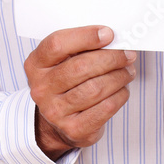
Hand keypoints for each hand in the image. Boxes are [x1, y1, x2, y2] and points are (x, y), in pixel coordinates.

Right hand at [24, 25, 135, 160]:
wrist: (55, 123)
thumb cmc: (65, 83)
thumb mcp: (62, 61)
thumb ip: (80, 47)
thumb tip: (111, 38)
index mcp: (36, 65)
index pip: (58, 44)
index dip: (85, 36)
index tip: (109, 34)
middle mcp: (41, 89)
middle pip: (80, 67)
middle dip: (111, 58)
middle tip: (127, 54)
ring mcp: (55, 111)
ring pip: (95, 88)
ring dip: (119, 77)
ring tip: (128, 71)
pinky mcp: (73, 129)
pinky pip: (104, 108)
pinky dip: (119, 95)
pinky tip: (123, 89)